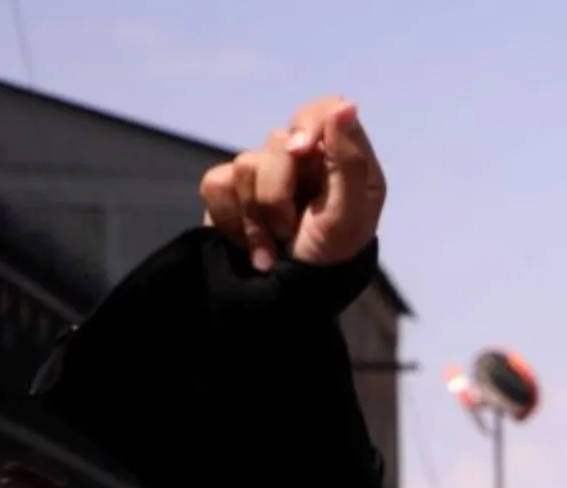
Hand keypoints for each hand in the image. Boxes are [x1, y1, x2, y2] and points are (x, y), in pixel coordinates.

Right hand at [199, 96, 385, 273]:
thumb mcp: (350, 218)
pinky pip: (216, 184)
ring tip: (276, 244)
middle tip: (293, 228)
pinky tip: (253, 246)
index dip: (308, 125)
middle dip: (281, 192)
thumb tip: (345, 105)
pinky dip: (234, 222)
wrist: (285, 303)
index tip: (303, 152)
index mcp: (341, 164)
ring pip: (245, 164)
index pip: (324, 110)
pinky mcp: (230, 192)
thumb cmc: (328, 262)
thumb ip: (350, 162)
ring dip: (260, 216)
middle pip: (278, 141)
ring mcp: (264, 175)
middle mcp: (304, 163)